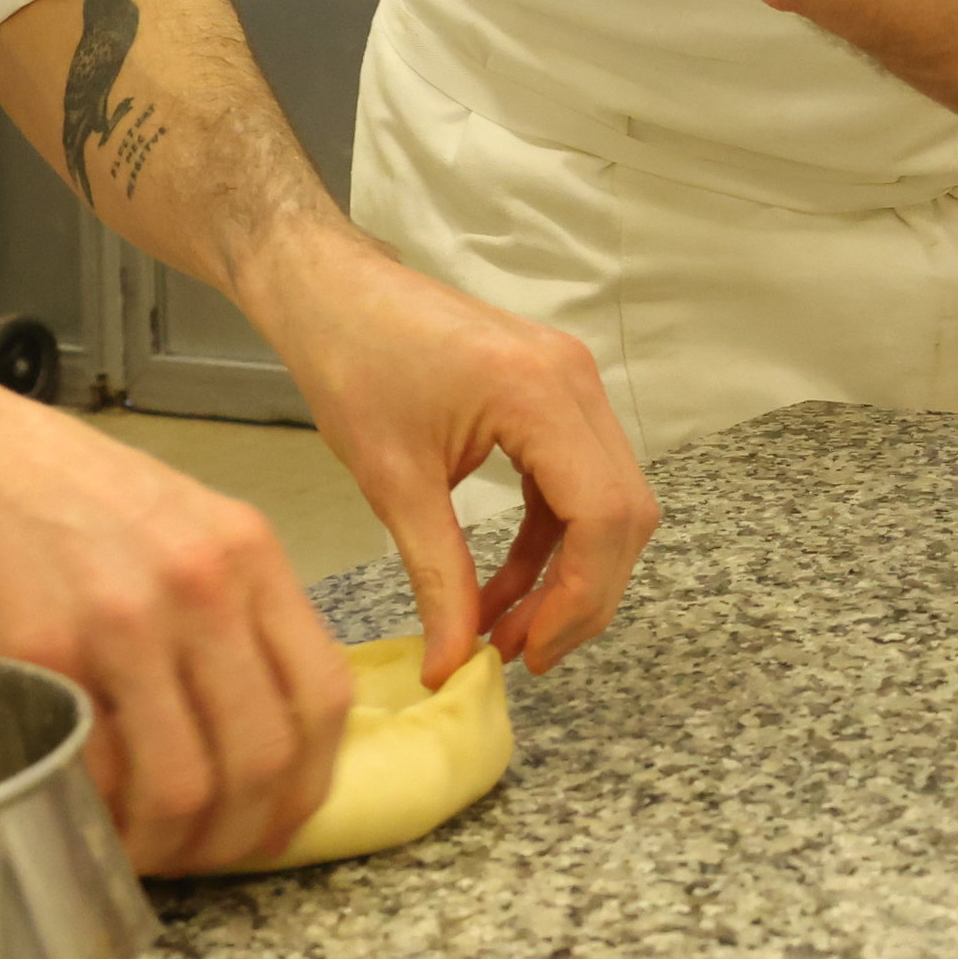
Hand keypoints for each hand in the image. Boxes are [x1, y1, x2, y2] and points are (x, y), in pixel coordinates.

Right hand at [0, 354, 360, 872]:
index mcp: (246, 551)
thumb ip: (231, 610)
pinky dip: (100, 816)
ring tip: (141, 848)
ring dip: (170, 842)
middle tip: (204, 855)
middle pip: (263, 753)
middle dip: (240, 833)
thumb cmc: (58, 492)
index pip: (323, 694)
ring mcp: (124, 620)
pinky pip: (98, 771)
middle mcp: (200, 585)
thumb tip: (261, 724)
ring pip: (187, 781)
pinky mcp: (45, 652)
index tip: (280, 820)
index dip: (309, 781)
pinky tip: (88, 816)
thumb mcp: (181, 523)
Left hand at [242, 235, 661, 684]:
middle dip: (582, 595)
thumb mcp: (392, 483)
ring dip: (568, 573)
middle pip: (623, 513)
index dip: (579, 598)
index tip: (530, 654)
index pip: (603, 514)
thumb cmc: (353, 363)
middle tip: (522, 652)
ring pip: (609, 501)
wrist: (334, 293)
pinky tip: (504, 583)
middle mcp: (575, 380)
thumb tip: (453, 666)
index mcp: (539, 392)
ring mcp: (572, 382)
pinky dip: (550, 539)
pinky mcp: (556, 392)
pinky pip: (577, 481)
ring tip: (505, 628)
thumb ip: (438, 577)